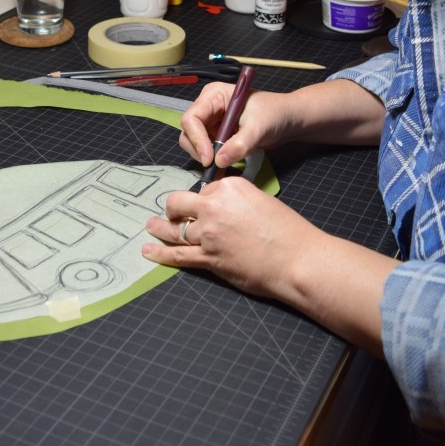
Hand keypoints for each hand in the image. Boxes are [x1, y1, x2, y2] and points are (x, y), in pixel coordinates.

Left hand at [143, 177, 319, 301]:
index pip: (205, 187)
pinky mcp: (208, 258)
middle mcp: (214, 206)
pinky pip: (177, 255)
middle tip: (173, 212)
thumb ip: (237, 201)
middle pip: (179, 202)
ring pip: (175, 229)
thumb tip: (223, 209)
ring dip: (160, 228)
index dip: (204, 197)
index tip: (206, 204)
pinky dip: (160, 253)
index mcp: (230, 186)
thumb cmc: (287, 231)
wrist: (296, 259)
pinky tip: (148, 250)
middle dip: (174, 207)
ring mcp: (208, 233)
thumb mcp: (261, 201)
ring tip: (151, 226)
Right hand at [178, 83, 295, 172]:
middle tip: (214, 166)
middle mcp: (208, 107)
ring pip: (194, 143)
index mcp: (214, 95)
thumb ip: (239, 144)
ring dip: (205, 156)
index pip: (192, 118)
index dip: (197, 139)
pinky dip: (212, 160)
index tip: (208, 158)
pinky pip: (206, 149)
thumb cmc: (274, 113)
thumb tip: (219, 161)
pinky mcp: (217, 134)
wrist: (287, 119)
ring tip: (222, 166)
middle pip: (189, 131)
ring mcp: (212, 121)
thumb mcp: (258, 127)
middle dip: (199, 149)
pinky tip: (223, 166)